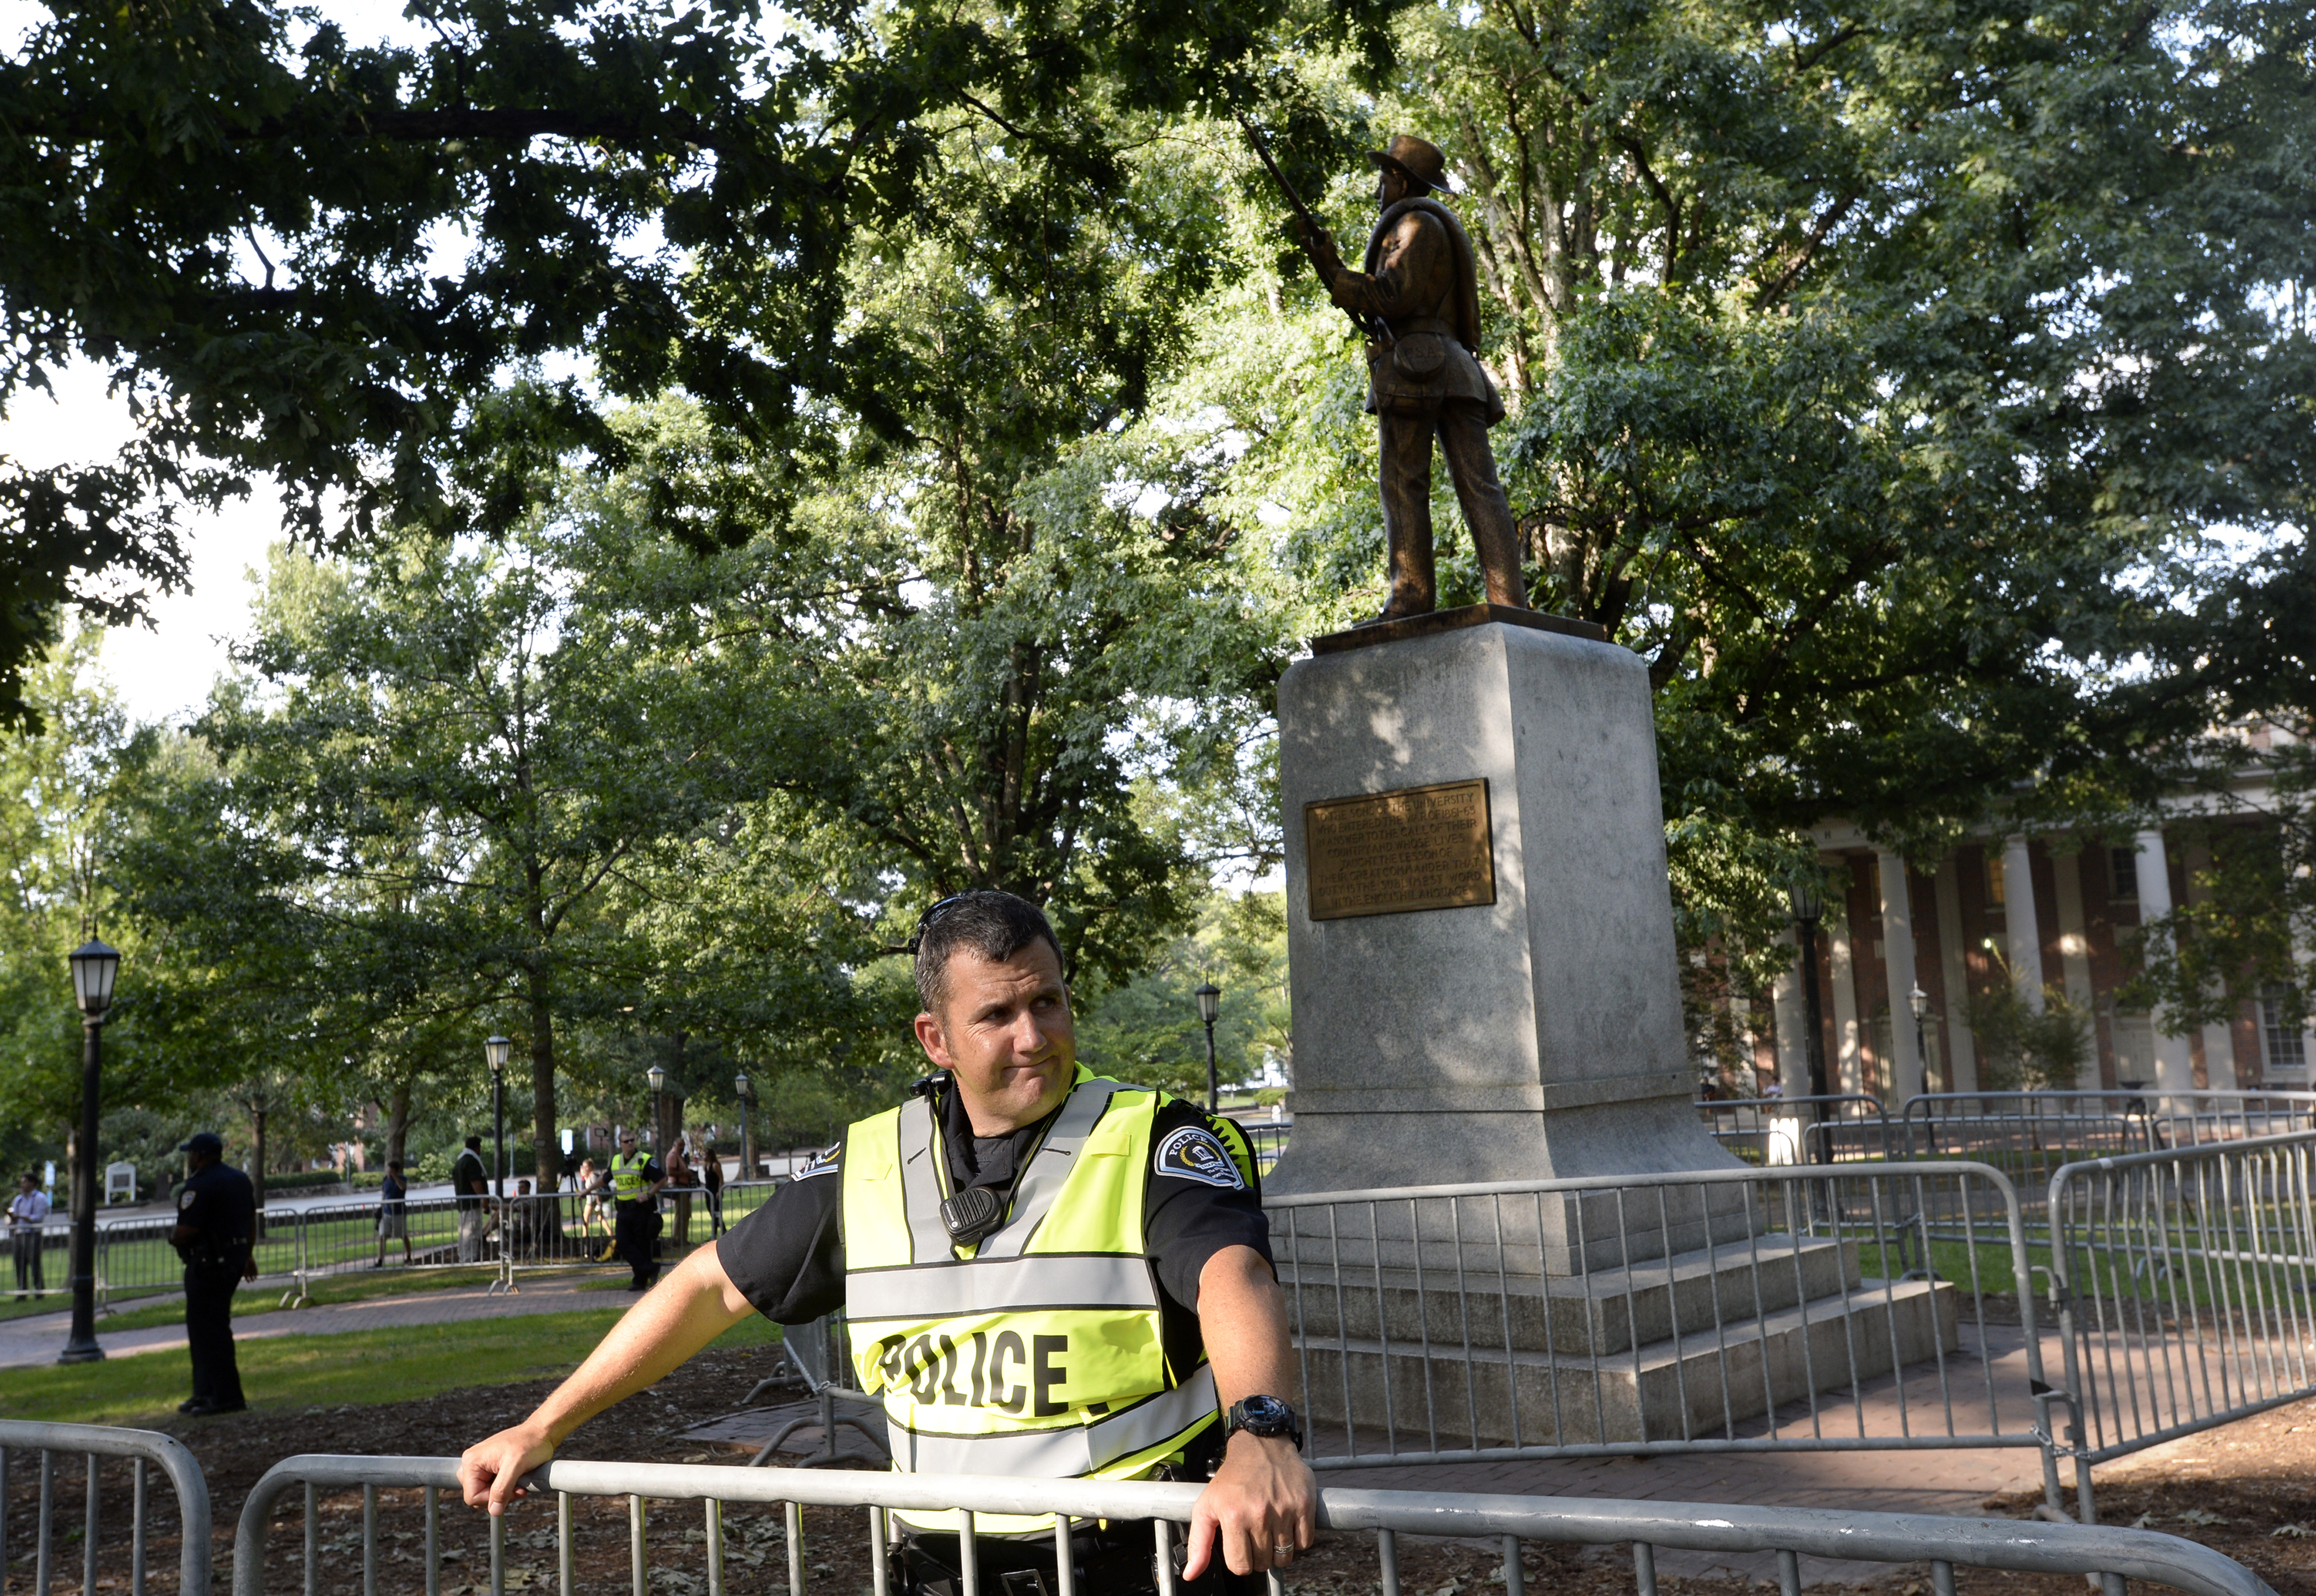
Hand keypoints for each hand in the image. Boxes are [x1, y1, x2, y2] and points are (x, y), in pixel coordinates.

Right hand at [241, 1255, 257, 1280]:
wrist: (248, 1258)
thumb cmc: (244, 1263)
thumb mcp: (242, 1268)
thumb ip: (242, 1272)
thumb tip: (242, 1276)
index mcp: (244, 1273)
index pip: (246, 1278)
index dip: (248, 1280)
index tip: (249, 1281)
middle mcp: (248, 1273)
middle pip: (250, 1278)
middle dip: (251, 1280)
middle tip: (252, 1281)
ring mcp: (252, 1271)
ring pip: (254, 1276)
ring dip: (254, 1278)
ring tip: (255, 1279)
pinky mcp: (255, 1269)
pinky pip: (256, 1273)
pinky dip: (256, 1274)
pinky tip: (256, 1276)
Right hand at [458, 1420, 556, 1515]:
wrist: (541, 1432)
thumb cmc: (530, 1443)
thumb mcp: (516, 1466)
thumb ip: (502, 1489)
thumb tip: (494, 1511)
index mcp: (471, 1461)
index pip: (472, 1496)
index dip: (491, 1500)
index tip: (511, 1492)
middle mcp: (472, 1463)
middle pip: (477, 1496)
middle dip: (498, 1497)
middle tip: (517, 1489)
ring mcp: (481, 1465)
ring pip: (485, 1494)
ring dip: (503, 1494)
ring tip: (519, 1485)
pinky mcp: (490, 1468)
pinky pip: (492, 1487)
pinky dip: (505, 1489)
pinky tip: (518, 1482)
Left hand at [1182, 1432, 1316, 1578]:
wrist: (1262, 1445)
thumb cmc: (1232, 1478)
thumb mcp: (1206, 1506)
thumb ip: (1198, 1543)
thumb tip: (1190, 1575)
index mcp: (1233, 1516)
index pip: (1240, 1566)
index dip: (1240, 1561)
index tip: (1241, 1547)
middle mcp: (1259, 1515)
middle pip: (1263, 1563)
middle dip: (1259, 1555)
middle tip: (1256, 1535)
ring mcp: (1284, 1511)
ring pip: (1284, 1557)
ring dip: (1278, 1550)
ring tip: (1271, 1531)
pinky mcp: (1304, 1505)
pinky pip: (1304, 1543)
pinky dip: (1297, 1540)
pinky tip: (1286, 1525)